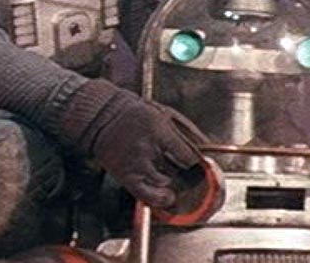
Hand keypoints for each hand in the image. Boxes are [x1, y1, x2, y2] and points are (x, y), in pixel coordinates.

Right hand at [61, 79, 207, 208]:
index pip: (187, 155)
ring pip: (163, 183)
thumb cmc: (135, 112)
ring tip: (168, 174)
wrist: (101, 117)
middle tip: (183, 169)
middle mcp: (147, 148)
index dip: (194, 161)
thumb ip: (187, 129)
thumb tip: (208, 144)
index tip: (192, 161)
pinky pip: (146, 195)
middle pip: (177, 171)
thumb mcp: (164, 112)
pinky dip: (158, 199)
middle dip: (184, 172)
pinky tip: (166, 196)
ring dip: (170, 181)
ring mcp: (135, 163)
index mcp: (159, 129)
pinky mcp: (125, 175)